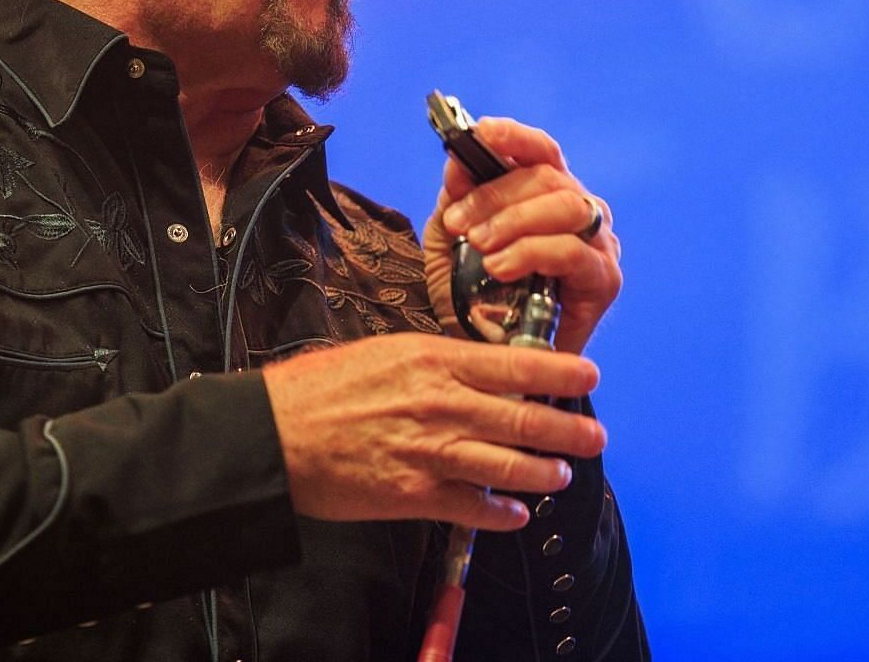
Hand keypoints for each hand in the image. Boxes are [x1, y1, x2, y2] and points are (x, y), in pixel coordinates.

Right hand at [262, 333, 605, 530]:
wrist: (274, 433)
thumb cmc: (320, 388)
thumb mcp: (384, 353)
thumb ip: (434, 363)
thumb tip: (476, 369)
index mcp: (433, 360)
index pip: (515, 362)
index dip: (560, 370)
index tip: (587, 374)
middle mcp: (441, 404)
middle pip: (524, 417)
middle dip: (569, 429)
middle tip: (594, 434)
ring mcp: (430, 451)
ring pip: (509, 466)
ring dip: (544, 474)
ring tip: (560, 475)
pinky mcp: (414, 493)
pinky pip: (474, 506)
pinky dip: (502, 514)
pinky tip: (517, 515)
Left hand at [422, 117, 621, 356]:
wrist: (482, 349)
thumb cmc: (471, 290)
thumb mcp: (451, 239)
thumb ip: (456, 198)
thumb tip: (456, 158)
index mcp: (547, 193)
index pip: (541, 150)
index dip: (515, 137)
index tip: (481, 132)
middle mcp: (580, 210)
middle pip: (550, 177)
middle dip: (497, 195)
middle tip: (460, 225)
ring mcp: (598, 244)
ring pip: (566, 207)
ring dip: (514, 222)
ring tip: (479, 247)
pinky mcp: (604, 281)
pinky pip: (573, 254)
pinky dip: (533, 253)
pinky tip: (500, 266)